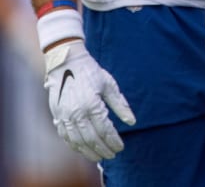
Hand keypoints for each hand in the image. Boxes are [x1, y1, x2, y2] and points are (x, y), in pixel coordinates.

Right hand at [43, 39, 136, 161]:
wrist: (66, 63)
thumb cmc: (91, 73)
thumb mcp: (110, 85)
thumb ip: (120, 105)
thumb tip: (132, 121)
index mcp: (92, 104)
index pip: (105, 130)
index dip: (113, 141)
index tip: (121, 147)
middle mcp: (77, 113)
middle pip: (91, 139)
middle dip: (103, 149)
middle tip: (112, 155)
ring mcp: (64, 116)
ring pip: (77, 141)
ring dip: (89, 151)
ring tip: (99, 156)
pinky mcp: (57, 116)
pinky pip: (66, 136)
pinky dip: (75, 146)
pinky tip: (83, 149)